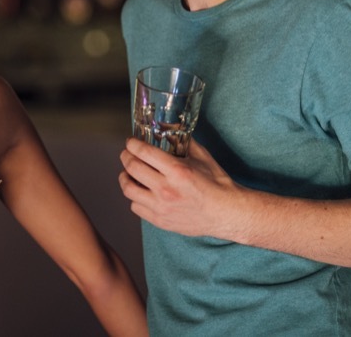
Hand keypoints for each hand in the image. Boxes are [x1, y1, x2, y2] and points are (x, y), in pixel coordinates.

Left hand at [118, 138, 238, 238]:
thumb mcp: (202, 157)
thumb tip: (171, 129)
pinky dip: (134, 197)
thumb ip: (185, 142)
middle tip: (127, 154)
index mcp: (177, 170)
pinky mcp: (160, 220)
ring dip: (125, 178)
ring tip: (128, 173)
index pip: (144, 152)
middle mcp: (166, 189)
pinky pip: (135, 207)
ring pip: (128, 189)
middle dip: (125, 157)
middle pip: (132, 168)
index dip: (132, 144)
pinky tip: (140, 192)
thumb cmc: (217, 184)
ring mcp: (161, 207)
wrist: (225, 212)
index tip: (130, 142)